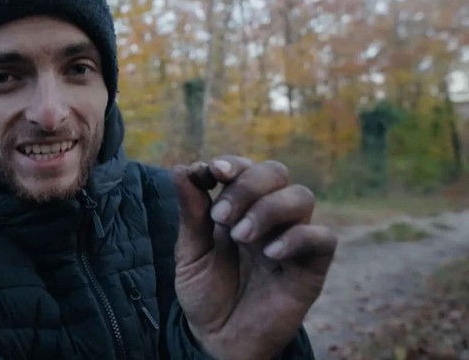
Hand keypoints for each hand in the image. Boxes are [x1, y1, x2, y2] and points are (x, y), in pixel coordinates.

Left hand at [171, 156, 336, 359]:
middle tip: (221, 218)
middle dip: (246, 186)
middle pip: (276, 172)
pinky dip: (297, 237)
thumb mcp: (190, 253)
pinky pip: (323, 237)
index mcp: (239, 207)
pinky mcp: (311, 267)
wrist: (219, 339)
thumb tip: (181, 168)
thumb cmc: (206, 293)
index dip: (232, 163)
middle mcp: (268, 216)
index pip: (245, 168)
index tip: (211, 172)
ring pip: (301, 196)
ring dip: (268, 208)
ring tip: (240, 237)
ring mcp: (291, 238)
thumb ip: (190, 213)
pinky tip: (269, 254)